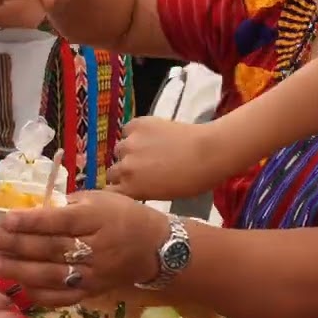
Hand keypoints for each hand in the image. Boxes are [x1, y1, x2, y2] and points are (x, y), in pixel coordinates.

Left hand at [0, 191, 167, 306]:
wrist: (156, 248)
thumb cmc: (124, 215)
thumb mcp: (101, 199)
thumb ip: (68, 204)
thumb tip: (31, 210)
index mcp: (99, 219)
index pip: (61, 221)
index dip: (32, 221)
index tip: (5, 219)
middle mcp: (98, 249)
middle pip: (53, 248)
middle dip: (18, 245)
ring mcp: (95, 274)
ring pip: (54, 275)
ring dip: (22, 271)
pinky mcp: (93, 292)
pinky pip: (63, 297)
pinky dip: (40, 295)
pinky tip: (18, 288)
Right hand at [106, 117, 228, 199]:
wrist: (208, 152)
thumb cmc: (192, 180)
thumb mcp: (163, 194)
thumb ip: (143, 190)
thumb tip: (136, 185)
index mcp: (130, 189)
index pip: (109, 192)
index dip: (117, 189)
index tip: (125, 187)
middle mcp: (124, 167)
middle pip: (112, 171)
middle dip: (123, 171)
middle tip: (141, 168)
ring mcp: (129, 143)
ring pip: (120, 149)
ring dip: (130, 151)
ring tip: (148, 149)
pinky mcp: (137, 124)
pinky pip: (128, 130)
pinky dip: (136, 132)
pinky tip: (151, 134)